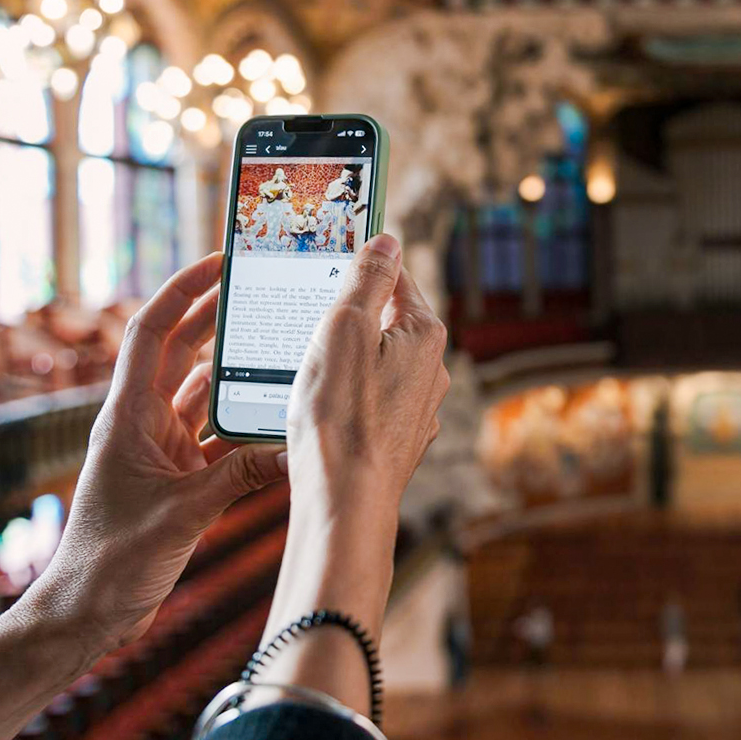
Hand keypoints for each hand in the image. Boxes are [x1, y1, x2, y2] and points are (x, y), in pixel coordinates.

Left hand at [27, 253, 287, 656]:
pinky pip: (218, 439)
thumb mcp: (183, 515)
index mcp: (127, 417)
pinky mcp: (178, 480)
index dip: (183, 291)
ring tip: (278, 344)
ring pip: (202, 395)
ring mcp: (160, 451)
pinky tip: (279, 416)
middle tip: (260, 290)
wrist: (85, 614)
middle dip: (216, 318)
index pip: (151, 332)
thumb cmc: (110, 562)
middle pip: (179, 353)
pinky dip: (245, 426)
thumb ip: (240, 478)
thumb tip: (295, 449)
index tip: (220, 262)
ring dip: (235, 371)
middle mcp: (142, 425)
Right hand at [286, 233, 449, 523]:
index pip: (396, 278)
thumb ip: (367, 279)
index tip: (332, 257)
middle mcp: (433, 371)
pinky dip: (348, 397)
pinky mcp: (400, 439)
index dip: (361, 266)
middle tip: (308, 317)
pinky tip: (322, 408)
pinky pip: (371, 402)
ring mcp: (419, 409)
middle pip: (386, 322)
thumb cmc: (341, 414)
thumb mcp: (344, 327)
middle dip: (349, 317)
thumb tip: (387, 239)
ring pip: (378, 365)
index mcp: (424, 334)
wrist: (345, 500)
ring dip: (346, 360)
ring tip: (308, 368)